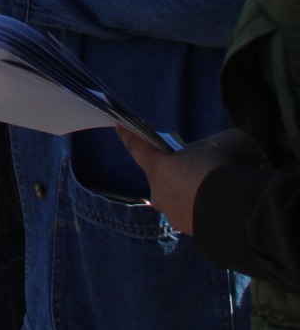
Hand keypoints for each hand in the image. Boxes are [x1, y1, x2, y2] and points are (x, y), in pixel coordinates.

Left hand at [118, 126, 258, 234]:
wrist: (236, 215)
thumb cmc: (219, 172)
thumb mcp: (222, 146)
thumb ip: (224, 141)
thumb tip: (237, 141)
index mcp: (157, 168)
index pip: (137, 146)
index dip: (130, 135)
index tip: (120, 126)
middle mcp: (158, 192)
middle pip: (162, 175)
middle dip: (176, 169)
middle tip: (198, 165)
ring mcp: (172, 215)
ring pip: (177, 197)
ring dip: (191, 191)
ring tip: (215, 188)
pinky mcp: (189, 232)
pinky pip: (193, 214)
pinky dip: (203, 208)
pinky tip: (221, 205)